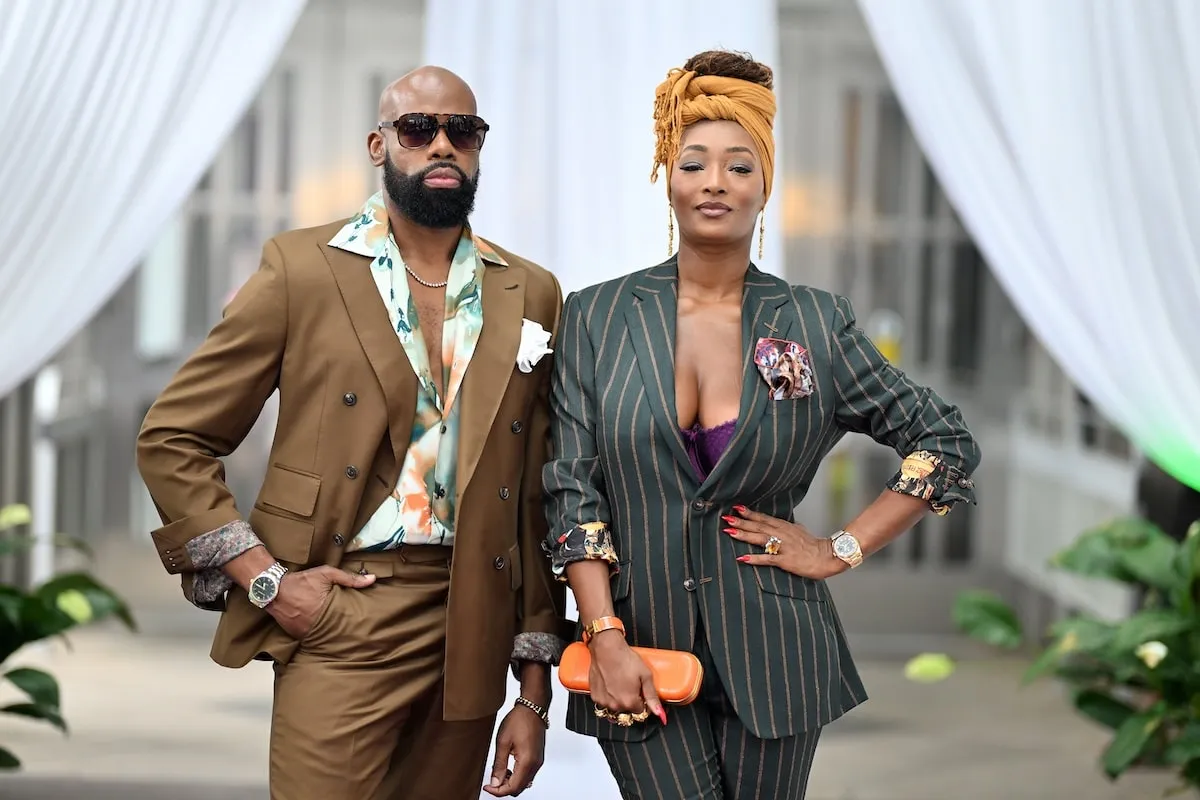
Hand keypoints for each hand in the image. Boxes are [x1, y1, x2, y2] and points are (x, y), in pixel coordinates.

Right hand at [267, 565, 374, 638]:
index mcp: (326, 610)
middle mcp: (315, 625)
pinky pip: (310, 637)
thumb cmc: (301, 580)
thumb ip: (349, 577)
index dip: (353, 622)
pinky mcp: (296, 635)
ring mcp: (304, 632)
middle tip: (354, 629)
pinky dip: (316, 634)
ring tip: (340, 632)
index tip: (361, 622)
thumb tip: (373, 579)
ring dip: (330, 634)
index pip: (346, 621)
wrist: (272, 588)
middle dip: (343, 630)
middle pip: (336, 631)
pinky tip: (323, 632)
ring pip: (323, 637)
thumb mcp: (326, 573)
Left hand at [483, 705, 545, 795]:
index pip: (512, 787)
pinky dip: (517, 776)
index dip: (498, 791)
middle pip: (519, 788)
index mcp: (527, 762)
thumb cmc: (519, 720)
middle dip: (504, 788)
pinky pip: (528, 774)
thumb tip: (495, 782)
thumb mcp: (503, 742)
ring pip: (524, 783)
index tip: (487, 787)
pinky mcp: (538, 758)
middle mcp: (535, 764)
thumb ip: (499, 765)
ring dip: (511, 782)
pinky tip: (508, 767)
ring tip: (499, 772)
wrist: (532, 708)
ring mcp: (538, 761)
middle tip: (492, 781)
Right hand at [588, 632, 666, 724]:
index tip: (643, 694)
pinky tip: (611, 684)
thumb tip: (660, 713)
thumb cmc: (625, 659)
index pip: (641, 712)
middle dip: (632, 701)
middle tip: (632, 686)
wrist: (606, 648)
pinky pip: (605, 702)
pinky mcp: (594, 696)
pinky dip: (608, 696)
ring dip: (619, 700)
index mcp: (630, 702)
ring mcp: (603, 702)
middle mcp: (615, 705)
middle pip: (628, 710)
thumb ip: (652, 697)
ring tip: (621, 684)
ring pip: (616, 707)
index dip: (644, 702)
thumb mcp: (646, 676)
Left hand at [724, 505, 846, 579]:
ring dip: (744, 535)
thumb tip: (787, 523)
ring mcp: (783, 546)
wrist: (827, 557)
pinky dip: (755, 558)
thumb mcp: (801, 530)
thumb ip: (790, 527)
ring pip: (760, 539)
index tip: (736, 508)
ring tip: (729, 532)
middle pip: (758, 526)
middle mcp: (782, 534)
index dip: (749, 513)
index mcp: (784, 526)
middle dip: (741, 522)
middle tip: (726, 518)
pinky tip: (742, 558)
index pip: (763, 518)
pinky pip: (768, 558)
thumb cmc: (814, 545)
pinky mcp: (785, 560)